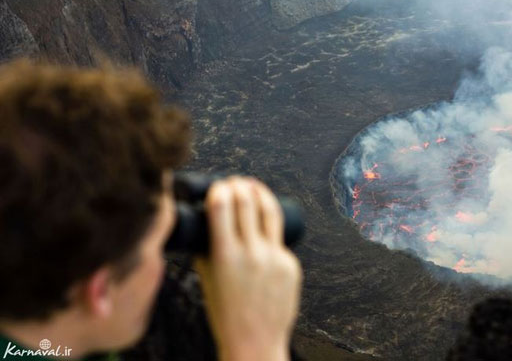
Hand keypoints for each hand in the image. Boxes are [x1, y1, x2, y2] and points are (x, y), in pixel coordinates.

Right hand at [193, 176, 302, 360]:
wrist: (255, 342)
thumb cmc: (226, 314)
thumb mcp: (207, 278)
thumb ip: (207, 249)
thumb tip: (210, 222)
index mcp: (226, 256)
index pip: (223, 206)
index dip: (221, 189)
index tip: (219, 186)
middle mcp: (252, 253)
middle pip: (249, 202)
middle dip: (240, 185)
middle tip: (235, 182)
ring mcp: (275, 258)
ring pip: (270, 211)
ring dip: (260, 192)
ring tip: (254, 186)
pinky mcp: (291, 264)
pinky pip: (279, 239)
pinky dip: (268, 229)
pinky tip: (262, 226)